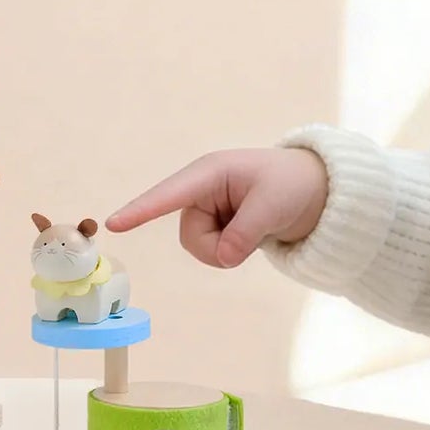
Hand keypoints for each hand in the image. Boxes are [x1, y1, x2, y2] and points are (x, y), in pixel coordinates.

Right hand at [106, 148, 329, 266]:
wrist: (317, 191)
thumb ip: (245, 233)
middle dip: (218, 247)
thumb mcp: (273, 206)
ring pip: (199, 247)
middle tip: (252, 236)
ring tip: (256, 231)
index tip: (112, 224)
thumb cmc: (293, 184)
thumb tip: (223, 257)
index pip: (169, 195)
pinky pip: (213, 250)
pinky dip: (233, 251)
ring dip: (227, 250)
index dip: (141, 210)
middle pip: (190, 235)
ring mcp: (209, 208)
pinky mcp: (217, 224)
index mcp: (210, 173)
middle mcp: (202, 189)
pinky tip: (252, 234)